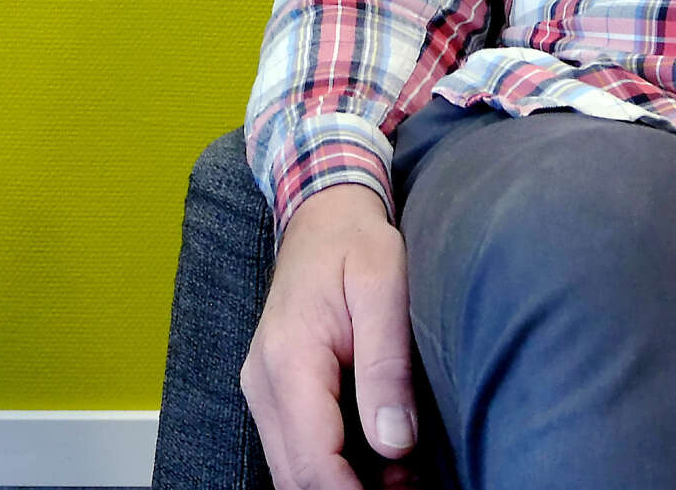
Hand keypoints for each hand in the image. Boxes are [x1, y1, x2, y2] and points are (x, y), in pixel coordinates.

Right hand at [241, 186, 420, 489]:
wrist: (322, 213)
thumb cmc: (356, 243)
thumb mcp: (385, 288)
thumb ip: (386, 365)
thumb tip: (394, 443)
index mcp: (289, 360)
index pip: (312, 459)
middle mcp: (263, 382)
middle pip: (295, 477)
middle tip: (412, 488)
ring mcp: (263, 389)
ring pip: (292, 471)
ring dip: (342, 485)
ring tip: (404, 478)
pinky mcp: (275, 393)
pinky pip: (296, 450)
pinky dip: (333, 469)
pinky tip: (381, 464)